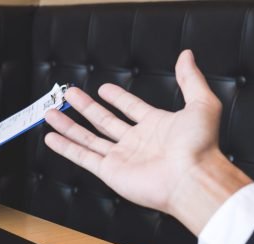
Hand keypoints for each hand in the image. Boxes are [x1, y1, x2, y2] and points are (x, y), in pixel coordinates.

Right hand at [44, 50, 251, 234]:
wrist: (192, 178)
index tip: (104, 89)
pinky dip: (65, 148)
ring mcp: (122, 158)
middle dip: (86, 108)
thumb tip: (186, 56)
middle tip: (70, 94)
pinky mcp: (110, 172)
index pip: (131, 108)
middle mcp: (136, 142)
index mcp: (156, 126)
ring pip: (89, 138)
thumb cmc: (200, 146)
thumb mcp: (201, 103)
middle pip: (104, 121)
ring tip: (51, 113)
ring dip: (69, 126)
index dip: (118, 98)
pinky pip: (83, 156)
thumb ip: (190, 79)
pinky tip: (51, 137)